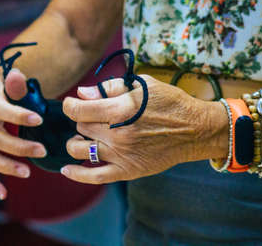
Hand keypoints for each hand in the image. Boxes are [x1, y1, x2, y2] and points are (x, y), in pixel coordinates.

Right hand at [0, 68, 46, 198]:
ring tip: (27, 172)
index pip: (1, 110)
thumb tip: (16, 75)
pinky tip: (3, 194)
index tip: (38, 119)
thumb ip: (14, 82)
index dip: (18, 115)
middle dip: (19, 147)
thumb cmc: (0, 86)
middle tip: (42, 150)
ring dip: (5, 166)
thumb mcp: (6, 78)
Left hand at [61, 75, 227, 183]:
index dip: (70, 105)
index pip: (79, 109)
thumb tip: (82, 93)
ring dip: (76, 141)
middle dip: (82, 119)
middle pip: (80, 126)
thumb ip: (110, 87)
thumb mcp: (143, 85)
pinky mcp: (127, 170)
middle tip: (94, 116)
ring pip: (79, 149)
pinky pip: (95, 177)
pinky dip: (77, 175)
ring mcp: (121, 155)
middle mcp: (118, 134)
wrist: (194, 130)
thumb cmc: (170, 103)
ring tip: (85, 136)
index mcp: (120, 110)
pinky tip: (66, 170)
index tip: (73, 103)